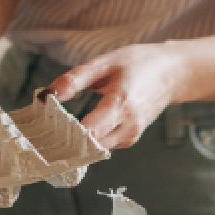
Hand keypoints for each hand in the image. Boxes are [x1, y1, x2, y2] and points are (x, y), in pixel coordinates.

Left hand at [40, 43, 188, 151]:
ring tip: (54, 134)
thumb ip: (75, 79)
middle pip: (89, 148)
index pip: (89, 133)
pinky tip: (75, 133)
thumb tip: (46, 95)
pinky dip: (88, 143)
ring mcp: (130, 135)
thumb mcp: (106, 62)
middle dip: (65, 145)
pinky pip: (102, 147)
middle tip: (40, 139)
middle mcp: (128, 124)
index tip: (44, 136)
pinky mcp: (129, 140)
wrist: (174, 73)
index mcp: (121, 103)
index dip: (64, 137)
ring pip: (94, 151)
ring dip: (75, 146)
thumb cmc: (140, 63)